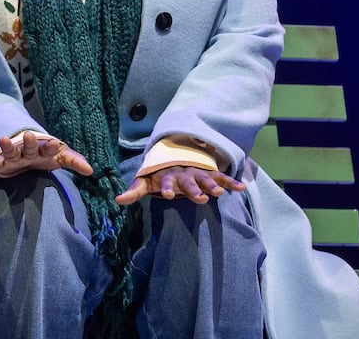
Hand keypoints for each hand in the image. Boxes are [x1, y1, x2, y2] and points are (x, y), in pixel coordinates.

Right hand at [0, 131, 92, 178]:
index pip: (49, 147)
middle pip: (29, 146)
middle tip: (30, 135)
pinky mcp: (2, 164)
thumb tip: (91, 170)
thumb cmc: (43, 156)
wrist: (22, 156)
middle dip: (29, 142)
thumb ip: (73, 161)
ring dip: (7, 146)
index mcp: (43, 150)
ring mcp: (14, 157)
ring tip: (2, 140)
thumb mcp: (58, 158)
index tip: (55, 144)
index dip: (52, 147)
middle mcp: (27, 151)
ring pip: (10, 151)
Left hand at [114, 165, 244, 205]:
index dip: (166, 188)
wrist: (173, 158)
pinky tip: (241, 188)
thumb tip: (117, 200)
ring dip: (213, 185)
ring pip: (206, 179)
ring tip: (219, 193)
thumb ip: (133, 191)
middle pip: (189, 182)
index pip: (166, 182)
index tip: (168, 195)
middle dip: (194, 189)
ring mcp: (197, 174)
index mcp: (167, 177)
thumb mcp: (145, 182)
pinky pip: (221, 178)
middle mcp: (183, 174)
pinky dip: (230, 182)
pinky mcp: (209, 175)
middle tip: (201, 197)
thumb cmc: (159, 176)